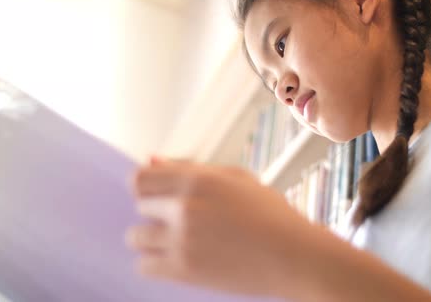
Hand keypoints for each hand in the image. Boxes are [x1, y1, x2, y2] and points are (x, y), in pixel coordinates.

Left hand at [126, 158, 311, 297]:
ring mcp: (181, 239)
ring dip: (151, 239)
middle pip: (138, 206)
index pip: (140, 179)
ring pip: (135, 237)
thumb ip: (190, 167)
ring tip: (177, 242)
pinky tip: (177, 260)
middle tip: (181, 222)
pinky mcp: (184, 270)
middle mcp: (184, 207)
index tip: (157, 196)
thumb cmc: (271, 215)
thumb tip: (151, 159)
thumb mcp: (236, 179)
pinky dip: (155, 264)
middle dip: (155, 213)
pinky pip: (144, 266)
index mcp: (197, 180)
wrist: (295, 257)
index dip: (147, 188)